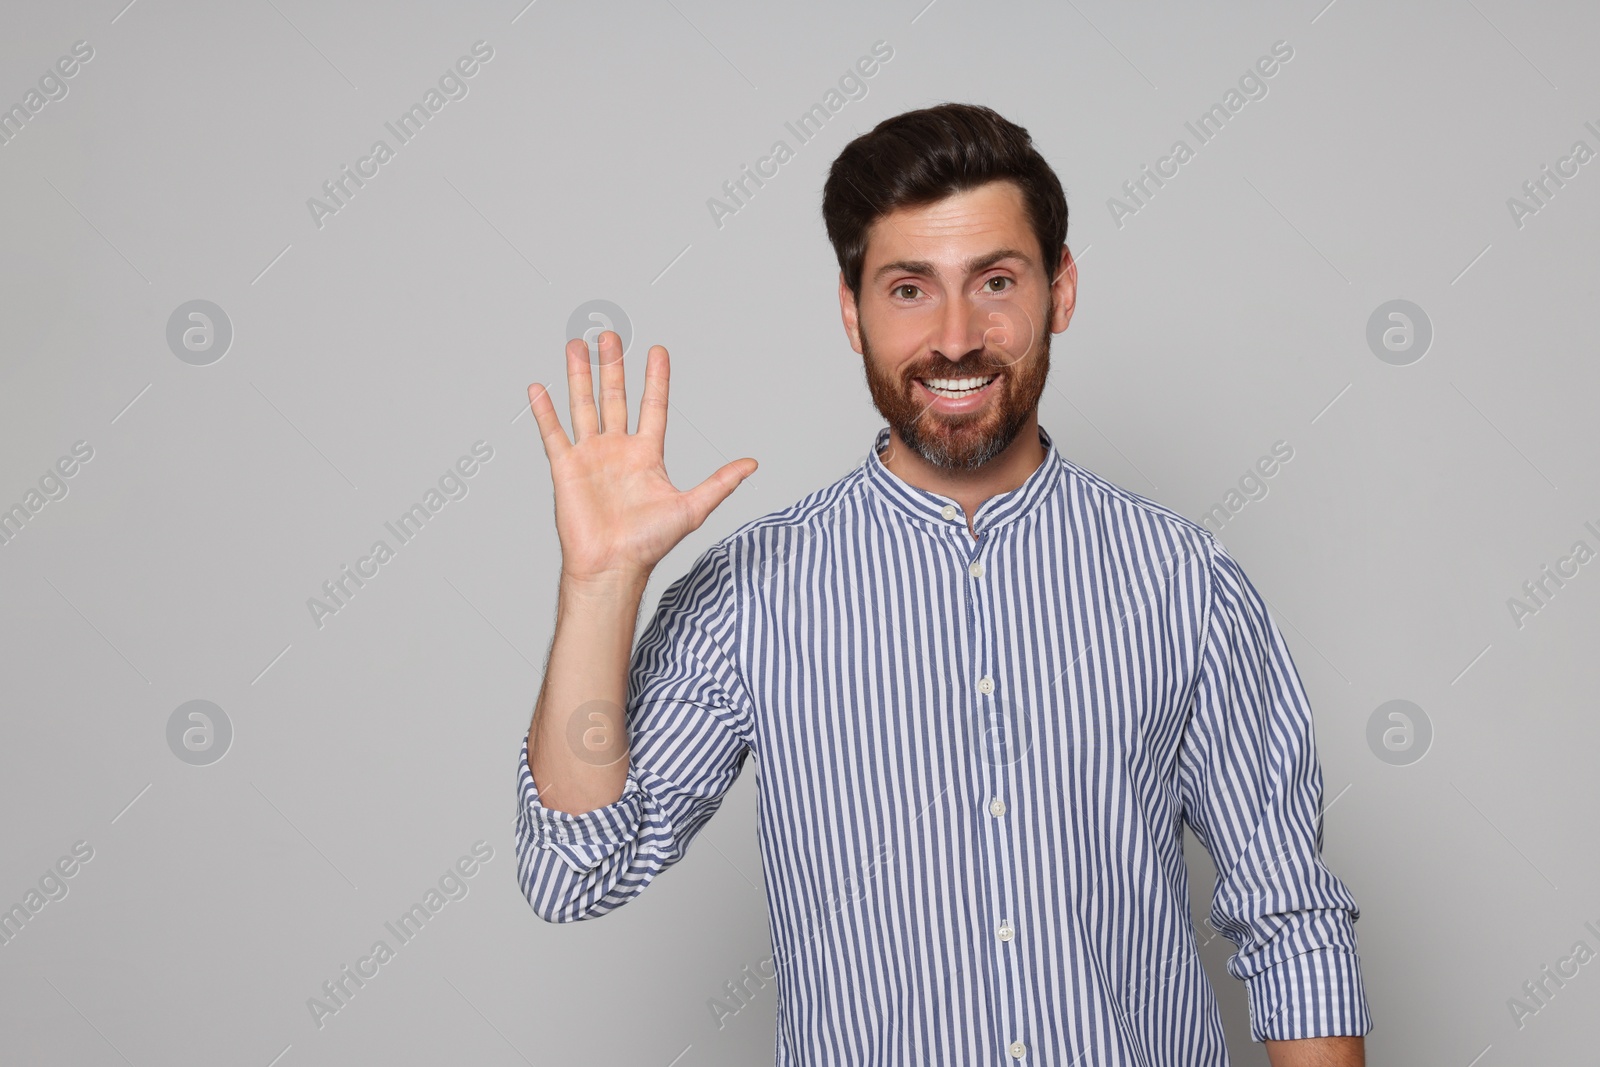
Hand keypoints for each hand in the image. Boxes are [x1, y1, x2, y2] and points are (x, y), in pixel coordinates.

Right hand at [527, 331, 757, 582]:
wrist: (612, 566)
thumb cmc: (649, 544)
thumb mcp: (692, 508)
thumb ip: (720, 482)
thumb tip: (752, 464)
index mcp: (646, 455)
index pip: (653, 406)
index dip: (656, 378)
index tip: (658, 351)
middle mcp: (617, 450)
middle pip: (614, 397)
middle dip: (612, 365)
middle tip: (610, 336)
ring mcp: (590, 457)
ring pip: (583, 406)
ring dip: (579, 376)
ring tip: (576, 345)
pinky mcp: (566, 468)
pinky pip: (553, 433)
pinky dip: (545, 411)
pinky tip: (538, 388)